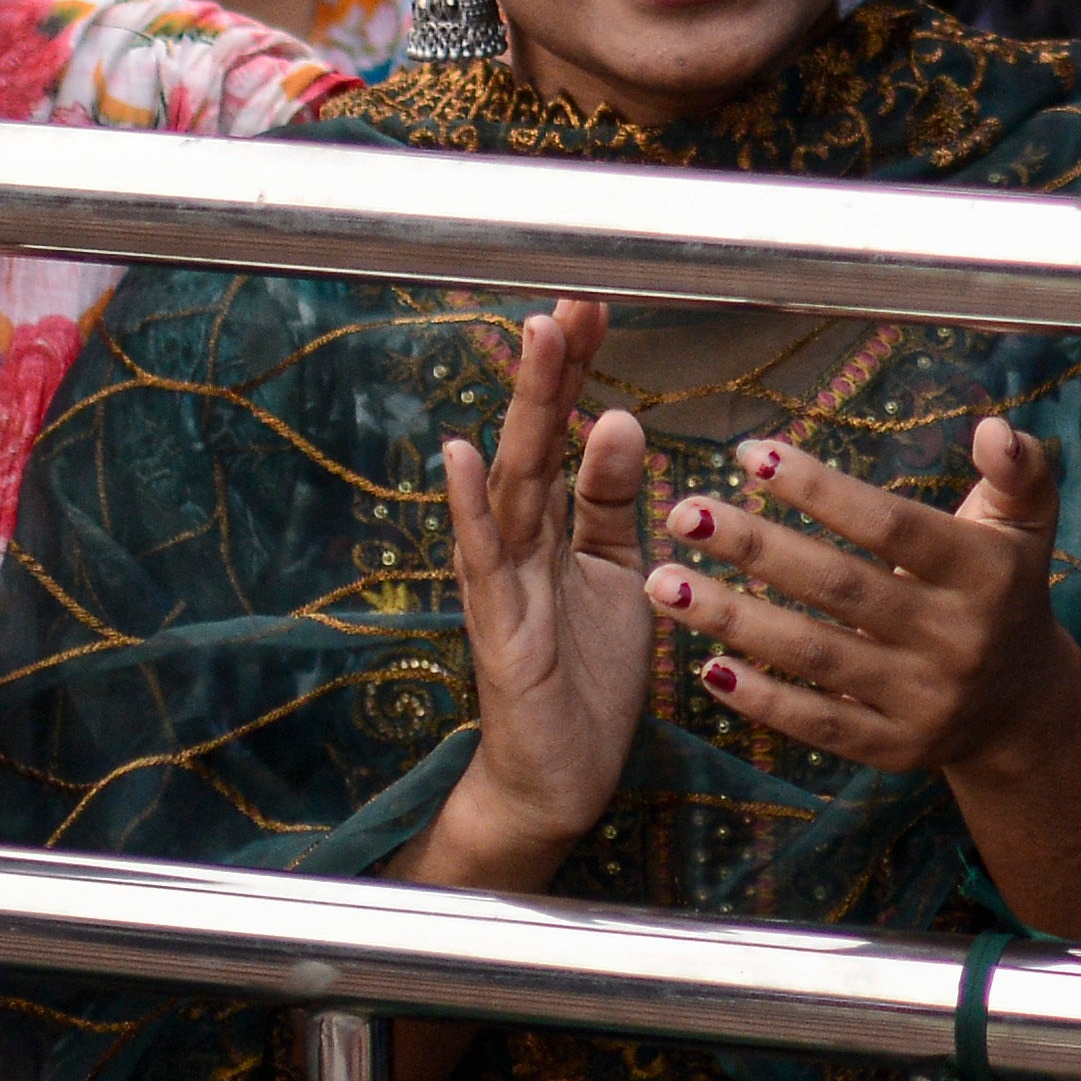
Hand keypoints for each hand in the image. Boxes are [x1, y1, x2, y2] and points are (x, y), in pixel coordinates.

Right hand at [430, 299, 664, 881]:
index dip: (576, 371)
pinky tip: (461, 457)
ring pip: (513, 486)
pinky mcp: (500, 632)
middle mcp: (521, 545)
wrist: (561, 778)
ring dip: (523, 415)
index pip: (564, 433)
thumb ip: (613, 502)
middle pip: (534, 443)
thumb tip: (619, 419)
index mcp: (554, 528)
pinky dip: (471, 510)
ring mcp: (504, 585)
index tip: (594, 304)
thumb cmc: (585, 677)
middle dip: (550, 373)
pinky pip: (486, 563)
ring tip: (533, 345)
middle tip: (566, 302)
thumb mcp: (616, 574)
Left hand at [664, 417, 1080, 785]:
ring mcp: (924, 700)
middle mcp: (957, 638)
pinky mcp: (894, 750)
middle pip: (840, 587)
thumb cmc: (1004, 588)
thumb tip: (993, 427)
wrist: (1022, 708)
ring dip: (735, 619)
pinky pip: (816, 723)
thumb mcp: (1026, 523)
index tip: (748, 454)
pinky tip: (706, 664)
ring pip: (815, 656)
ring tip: (665, 584)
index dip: (819, 489)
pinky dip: (759, 697)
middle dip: (755, 547)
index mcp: (983, 572)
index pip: (890, 525)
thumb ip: (1018, 468)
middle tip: (684, 514)